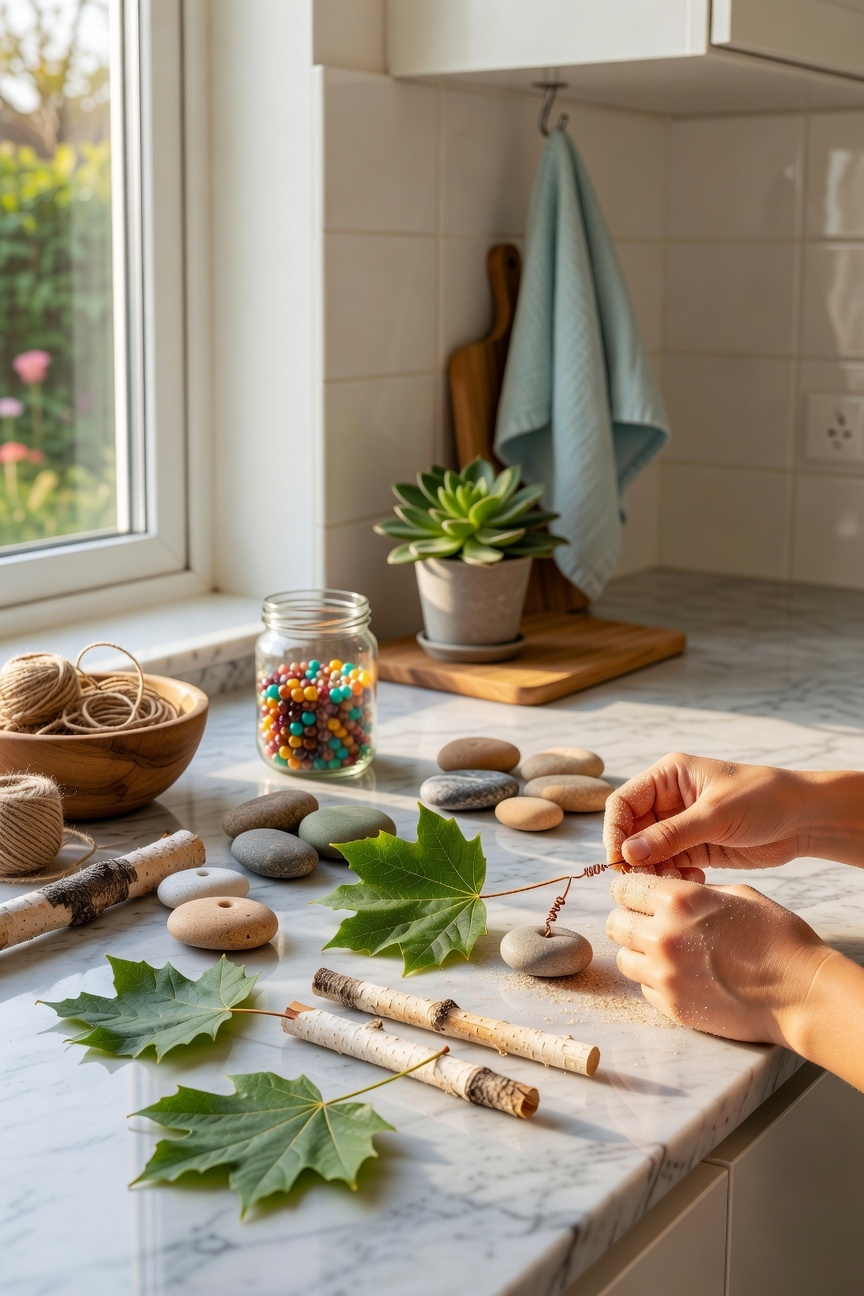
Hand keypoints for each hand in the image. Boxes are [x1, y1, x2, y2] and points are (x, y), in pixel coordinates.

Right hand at [604, 754, 812, 874]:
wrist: (806, 818)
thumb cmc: (764, 799)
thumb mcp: (715, 814)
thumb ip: (671, 834)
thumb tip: (628, 853)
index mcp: (668, 776)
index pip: (623, 803)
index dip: (615, 831)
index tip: (619, 860)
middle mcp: (670, 799)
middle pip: (632, 831)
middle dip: (634, 857)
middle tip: (643, 882)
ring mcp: (683, 825)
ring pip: (650, 852)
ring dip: (654, 870)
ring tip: (671, 884)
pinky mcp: (698, 847)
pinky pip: (671, 864)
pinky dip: (674, 876)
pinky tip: (693, 881)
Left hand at [605, 872, 832, 1044]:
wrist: (800, 993)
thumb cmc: (777, 939)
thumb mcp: (737, 895)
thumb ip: (695, 892)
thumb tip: (670, 893)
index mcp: (678, 900)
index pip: (624, 887)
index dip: (630, 890)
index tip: (638, 896)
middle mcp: (663, 936)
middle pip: (615, 923)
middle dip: (629, 920)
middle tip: (648, 924)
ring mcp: (665, 975)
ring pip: (623, 958)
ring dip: (638, 952)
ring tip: (665, 952)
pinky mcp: (672, 1006)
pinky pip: (643, 987)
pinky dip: (654, 980)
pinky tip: (680, 975)